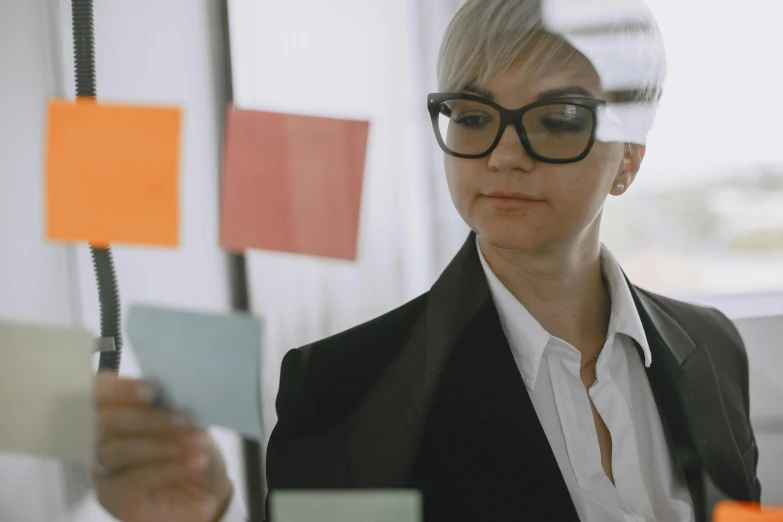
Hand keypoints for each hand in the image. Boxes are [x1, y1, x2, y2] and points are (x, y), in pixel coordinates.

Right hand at [93, 371, 232, 521]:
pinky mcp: (113, 498)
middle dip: (149, 418)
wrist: (208, 491)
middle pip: (106, 423)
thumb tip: (171, 391)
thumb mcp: (186, 420)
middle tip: (185, 418)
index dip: (118, 389)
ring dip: (163, 443)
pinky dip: (169, 467)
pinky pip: (134, 479)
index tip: (151, 390)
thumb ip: (170, 403)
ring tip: (197, 441)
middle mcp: (99, 441)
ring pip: (119, 450)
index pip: (98, 394)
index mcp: (113, 412)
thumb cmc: (192, 449)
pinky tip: (194, 462)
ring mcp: (102, 472)